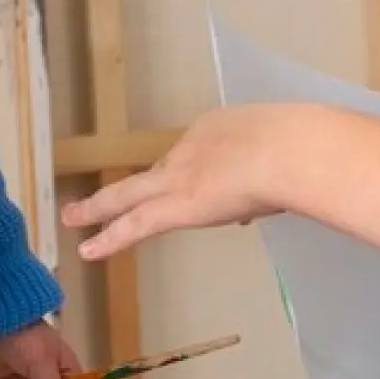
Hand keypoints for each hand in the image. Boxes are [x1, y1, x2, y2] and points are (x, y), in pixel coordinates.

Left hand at [62, 104, 294, 260]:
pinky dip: (109, 237)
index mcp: (221, 129)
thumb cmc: (305, 148)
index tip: (203, 190)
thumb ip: (275, 174)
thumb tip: (272, 194)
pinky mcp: (177, 205)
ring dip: (100, 207)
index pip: (198, 159)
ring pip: (129, 194)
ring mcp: (180, 176)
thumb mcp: (289, 150)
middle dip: (129, 187)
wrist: (293, 150)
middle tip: (100, 196)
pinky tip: (87, 249)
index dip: (195, 176)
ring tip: (73, 216)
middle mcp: (191, 148)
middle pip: (153, 171)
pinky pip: (135, 224)